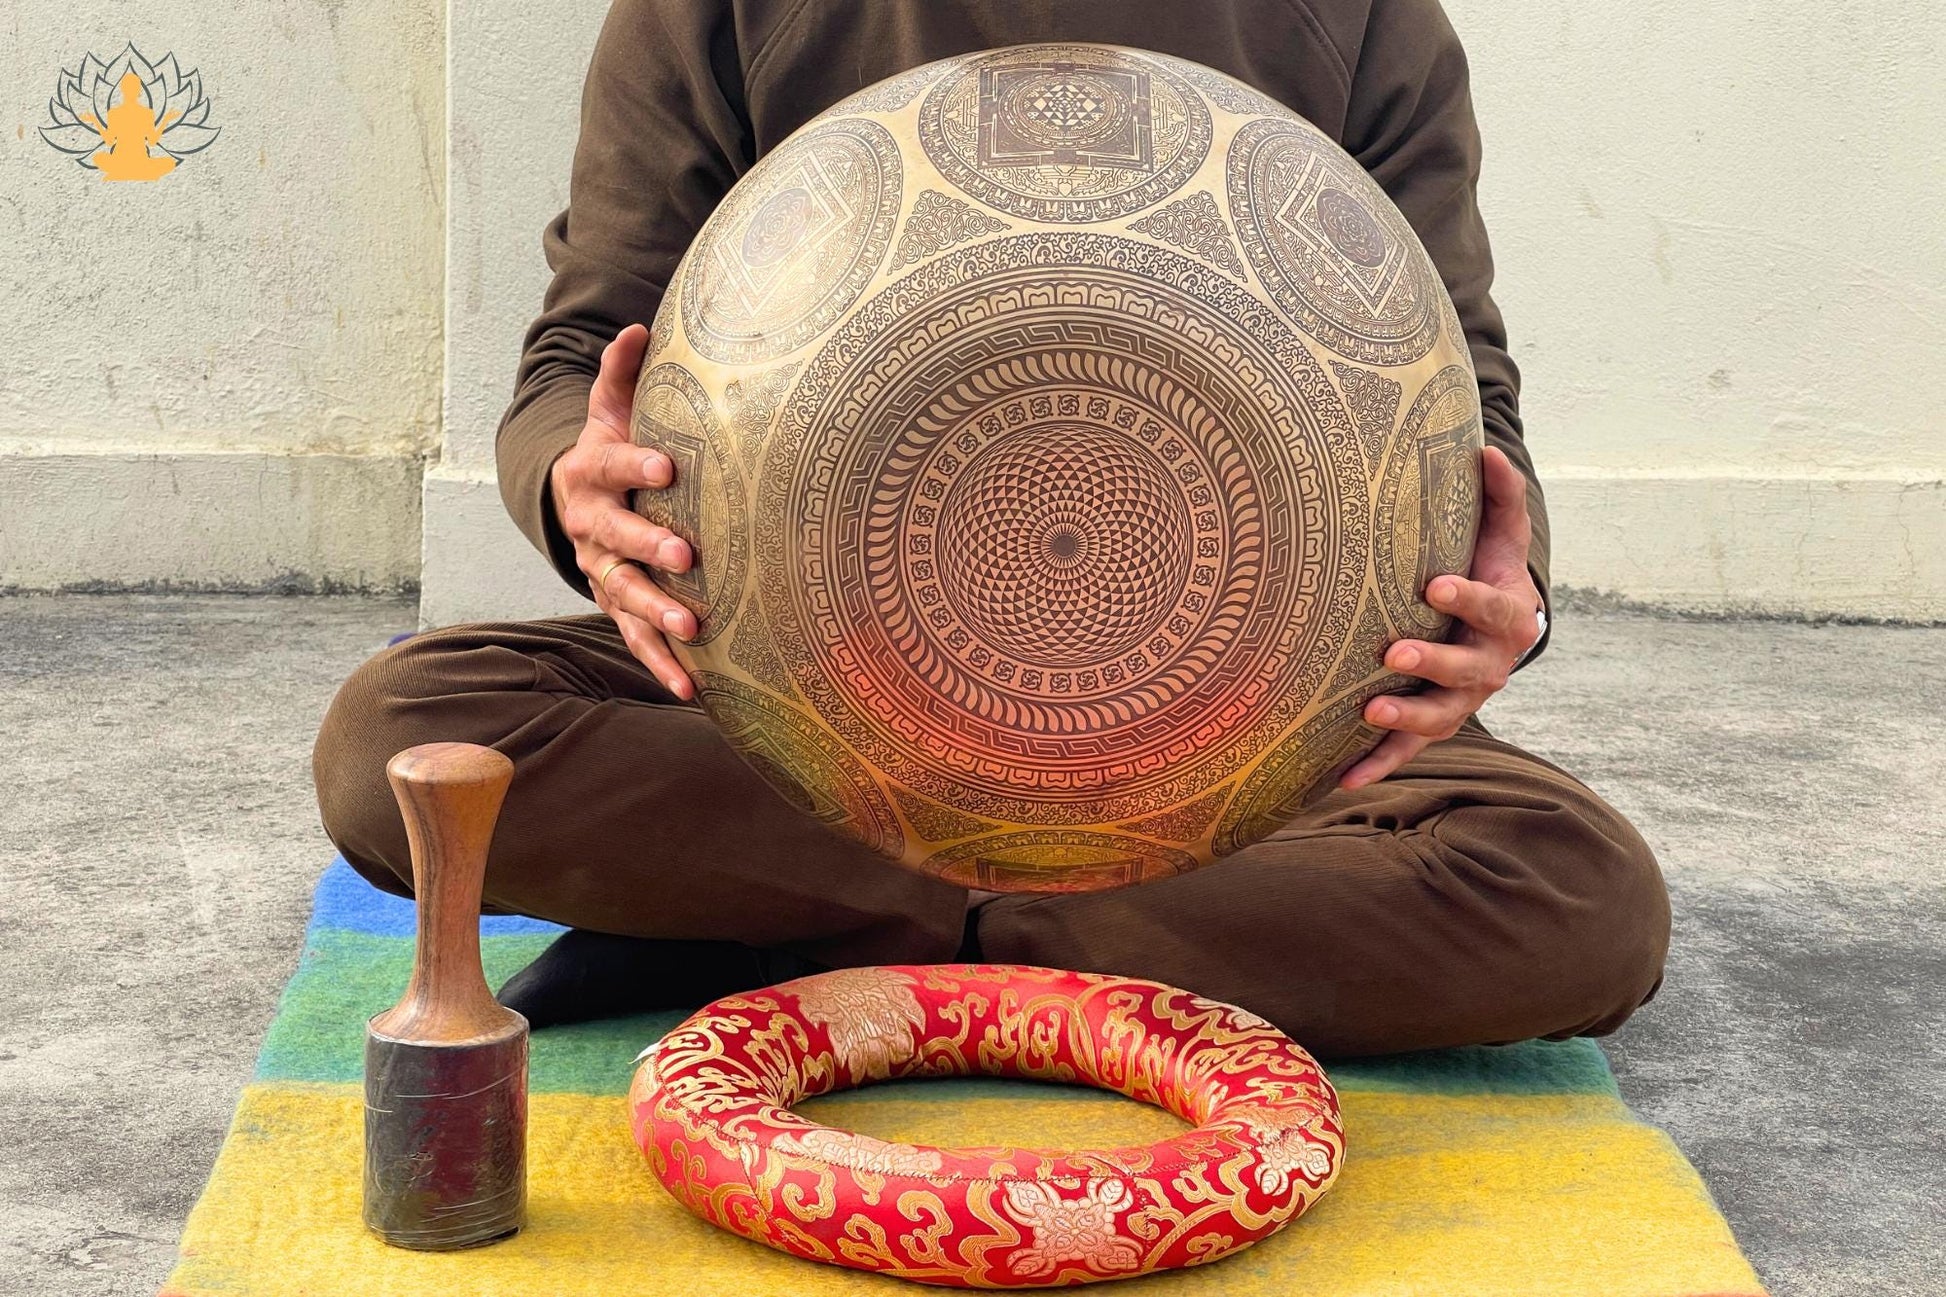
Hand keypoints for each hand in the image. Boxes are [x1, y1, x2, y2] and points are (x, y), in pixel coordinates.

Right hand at [548, 323, 697, 698]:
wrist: (571, 497)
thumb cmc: (608, 449)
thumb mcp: (608, 411)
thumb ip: (623, 374)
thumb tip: (642, 326)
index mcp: (590, 473)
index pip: (612, 467)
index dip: (636, 467)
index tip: (668, 467)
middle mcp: (592, 526)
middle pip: (617, 539)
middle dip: (649, 549)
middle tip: (687, 557)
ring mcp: (602, 571)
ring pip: (624, 596)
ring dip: (656, 616)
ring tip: (692, 631)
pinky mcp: (616, 606)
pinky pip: (634, 639)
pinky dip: (660, 666)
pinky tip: (692, 690)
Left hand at [1339, 445, 1542, 789]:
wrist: (1503, 628)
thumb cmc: (1492, 569)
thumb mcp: (1502, 533)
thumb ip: (1499, 494)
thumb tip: (1486, 448)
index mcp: (1509, 614)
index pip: (1492, 607)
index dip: (1467, 599)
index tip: (1434, 585)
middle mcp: (1491, 664)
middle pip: (1467, 671)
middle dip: (1432, 663)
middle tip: (1394, 653)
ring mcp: (1464, 700)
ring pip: (1440, 718)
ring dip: (1406, 721)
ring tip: (1369, 711)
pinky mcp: (1434, 725)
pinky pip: (1407, 751)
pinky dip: (1377, 766)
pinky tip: (1341, 781)